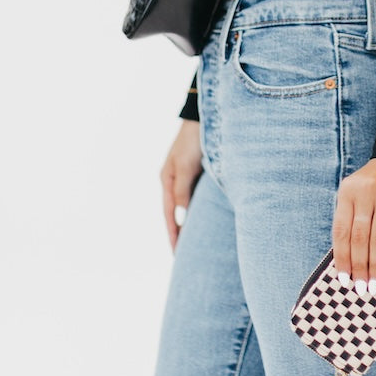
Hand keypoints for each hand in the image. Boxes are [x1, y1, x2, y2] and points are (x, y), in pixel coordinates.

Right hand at [160, 120, 201, 250]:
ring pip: (188, 207)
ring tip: (196, 244)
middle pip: (177, 214)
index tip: (177, 253)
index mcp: (168, 180)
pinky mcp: (198, 174)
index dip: (174, 234)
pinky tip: (207, 220)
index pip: (170, 215)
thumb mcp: (186, 165)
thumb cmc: (194, 140)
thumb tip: (181, 213)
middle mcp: (175, 181)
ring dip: (191, 224)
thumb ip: (183, 189)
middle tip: (184, 257)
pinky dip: (200, 212)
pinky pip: (197, 198)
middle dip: (180, 234)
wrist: (206, 118)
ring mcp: (186, 178)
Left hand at [331, 158, 375, 295]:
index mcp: (347, 193)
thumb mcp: (356, 191)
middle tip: (361, 288)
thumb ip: (351, 217)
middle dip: (359, 267)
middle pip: (358, 238)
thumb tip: (348, 257)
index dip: (341, 258)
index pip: (340, 231)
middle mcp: (364, 194)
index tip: (343, 279)